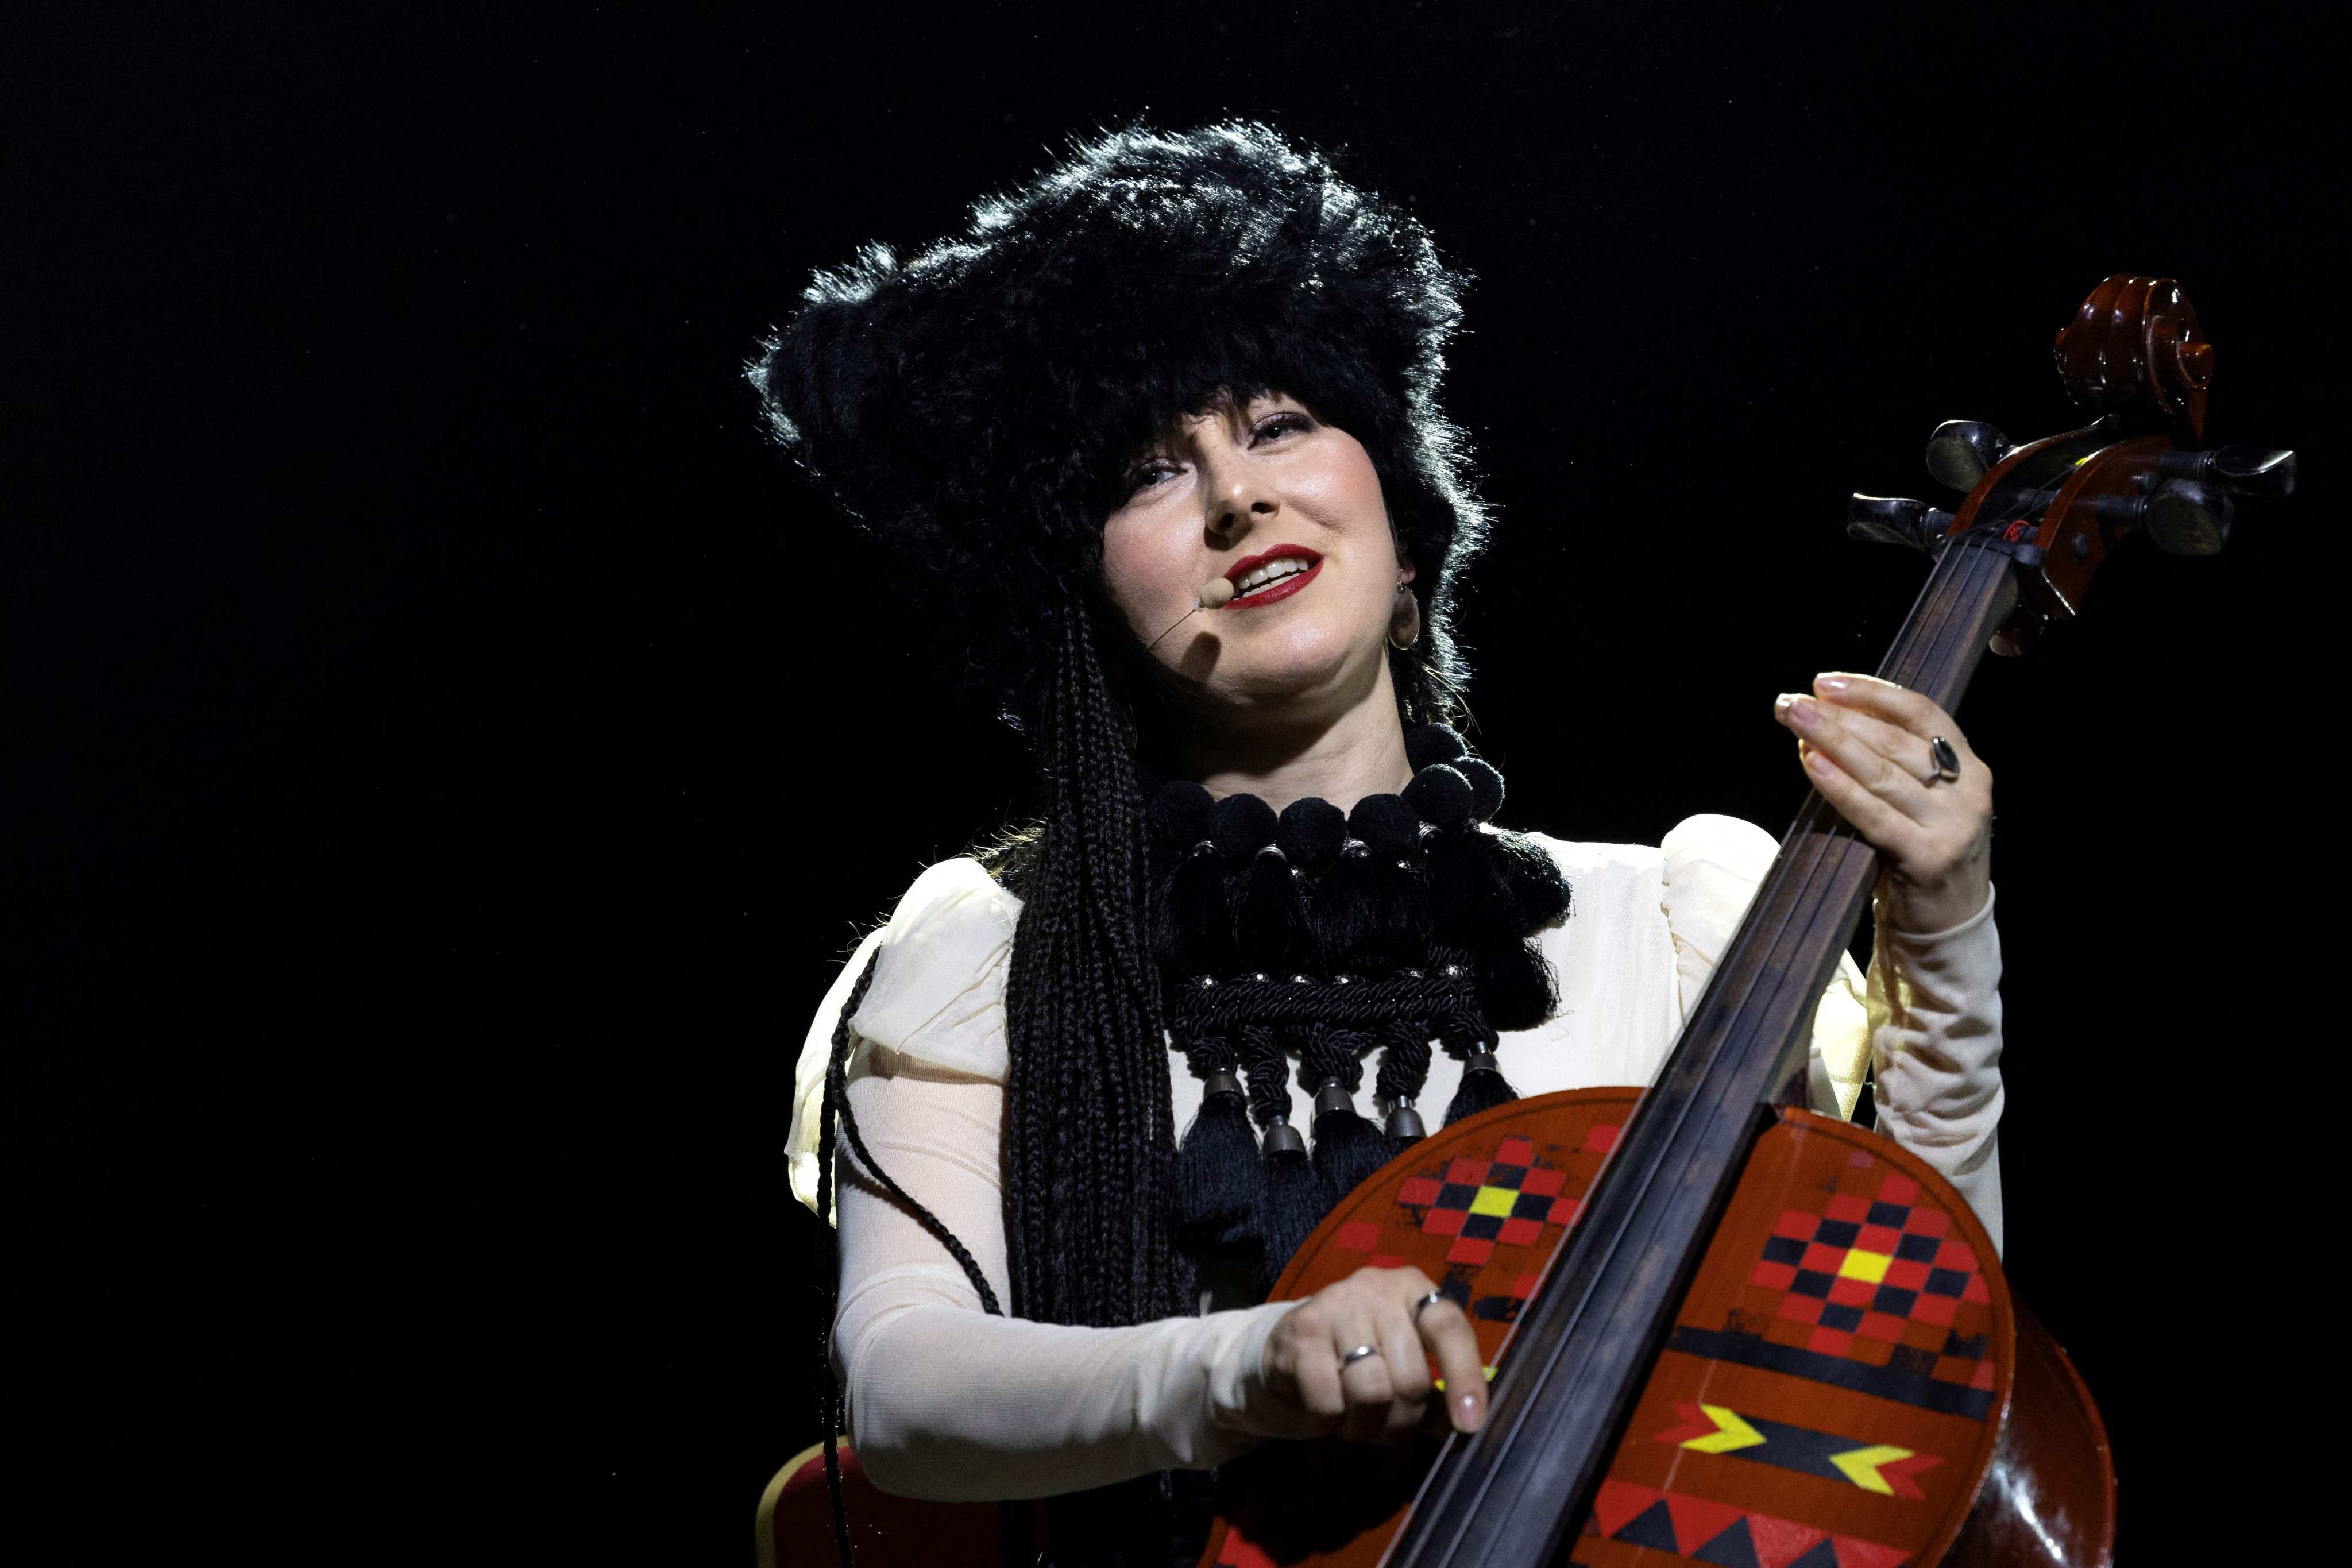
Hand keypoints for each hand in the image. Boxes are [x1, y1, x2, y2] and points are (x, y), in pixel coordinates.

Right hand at [1260, 1265, 1485, 1444]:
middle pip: (1411, 1378)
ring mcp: (1335, 1303)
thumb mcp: (1402, 1368)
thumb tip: (1467, 1426)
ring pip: (1371, 1392)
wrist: (1285, 1351)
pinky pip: (1329, 1401)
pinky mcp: (1301, 1329)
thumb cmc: (1357, 1362)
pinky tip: (1326, 1410)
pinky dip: (1330, 1422)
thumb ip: (1435, 1395)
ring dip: (1367, 1426)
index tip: (1469, 1425)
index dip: (1465, 1378)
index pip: (1449, 1328)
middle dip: (1403, 1421)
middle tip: (1388, 1428)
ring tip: (1357, 1422)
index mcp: (1413, 1289)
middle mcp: (1376, 1287)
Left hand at [1774, 673, 1993, 933]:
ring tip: (1794, 721)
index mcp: (1968, 765)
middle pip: (1895, 740)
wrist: (1950, 922)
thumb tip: (1830, 716)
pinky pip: (1874, 815)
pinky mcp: (1927, 857)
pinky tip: (1812, 763)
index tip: (1825, 683)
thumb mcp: (1924, 798)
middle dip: (1838, 716)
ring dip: (1833, 741)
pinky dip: (1840, 786)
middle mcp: (1968, 790)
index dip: (1872, 692)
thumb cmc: (1924, 849)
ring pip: (1884, 772)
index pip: (1920, 712)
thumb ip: (1895, 760)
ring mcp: (1951, 825)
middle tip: (1791, 702)